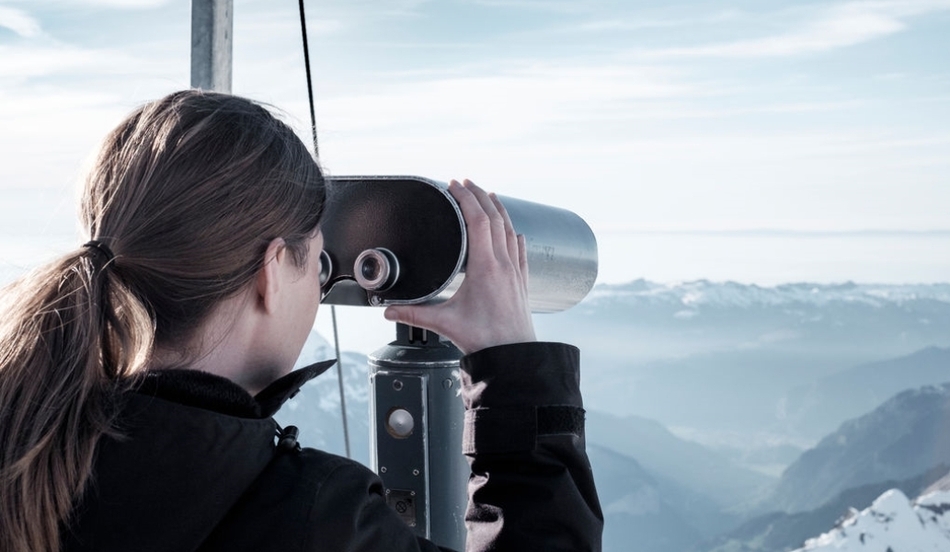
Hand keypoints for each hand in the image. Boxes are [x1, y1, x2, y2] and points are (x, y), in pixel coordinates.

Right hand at [384, 179, 536, 353]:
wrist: (515, 356)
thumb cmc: (486, 339)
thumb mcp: (445, 323)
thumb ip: (414, 314)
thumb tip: (389, 310)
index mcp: (486, 267)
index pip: (478, 220)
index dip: (466, 199)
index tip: (454, 186)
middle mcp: (504, 264)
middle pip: (495, 217)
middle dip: (480, 195)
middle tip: (465, 183)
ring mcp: (516, 271)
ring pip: (510, 229)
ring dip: (498, 209)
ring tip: (488, 195)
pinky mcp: (523, 282)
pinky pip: (521, 249)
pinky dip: (514, 233)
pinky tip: (515, 231)